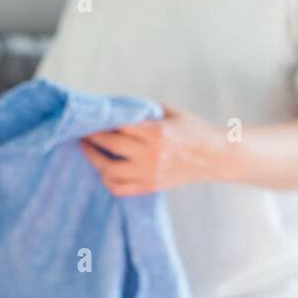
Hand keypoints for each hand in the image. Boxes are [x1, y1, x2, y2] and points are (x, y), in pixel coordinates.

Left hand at [80, 107, 226, 195]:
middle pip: (110, 145)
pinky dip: (109, 181)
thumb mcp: (171, 113)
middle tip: (83, 134)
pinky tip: (106, 171)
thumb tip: (117, 109)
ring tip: (91, 152)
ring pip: (109, 171)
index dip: (101, 122)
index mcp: (156, 132)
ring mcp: (149, 173)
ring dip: (96, 161)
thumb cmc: (193, 131)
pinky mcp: (150, 187)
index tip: (90, 119)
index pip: (119, 125)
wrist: (215, 157)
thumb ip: (144, 111)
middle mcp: (150, 154)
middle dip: (92, 139)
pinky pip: (120, 189)